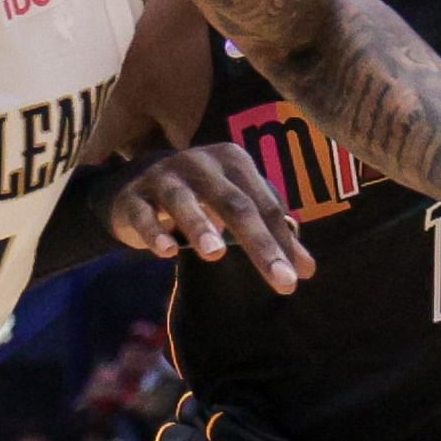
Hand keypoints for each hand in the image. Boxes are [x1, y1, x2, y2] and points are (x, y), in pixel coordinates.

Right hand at [110, 143, 314, 294]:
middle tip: (281, 280)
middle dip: (259, 243)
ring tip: (215, 253)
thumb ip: (270, 234)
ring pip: (184, 201)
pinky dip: (154, 232)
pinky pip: (143, 215)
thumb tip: (306, 271)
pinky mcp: (133, 197)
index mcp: (233, 161)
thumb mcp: (235, 207)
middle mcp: (200, 163)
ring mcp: (164, 177)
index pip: (263, 205)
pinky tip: (166, 252)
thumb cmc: (200, 197)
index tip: (296, 278)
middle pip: (234, 204)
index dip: (282, 241)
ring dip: (199, 225)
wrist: (136, 184)